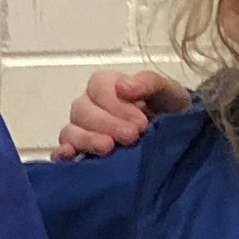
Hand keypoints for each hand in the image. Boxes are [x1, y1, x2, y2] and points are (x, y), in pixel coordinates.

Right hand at [56, 67, 184, 160]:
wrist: (176, 139)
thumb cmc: (169, 110)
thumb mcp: (168, 92)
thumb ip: (149, 82)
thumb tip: (124, 87)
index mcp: (107, 85)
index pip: (98, 87)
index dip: (116, 104)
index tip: (141, 122)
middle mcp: (90, 106)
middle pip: (82, 110)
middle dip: (106, 123)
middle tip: (131, 136)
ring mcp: (82, 130)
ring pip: (70, 130)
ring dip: (86, 138)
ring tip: (107, 148)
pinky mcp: (79, 152)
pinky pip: (62, 150)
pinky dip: (63, 153)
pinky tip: (70, 155)